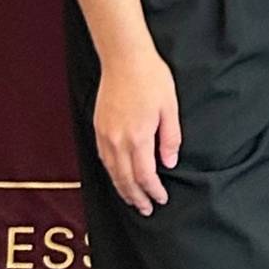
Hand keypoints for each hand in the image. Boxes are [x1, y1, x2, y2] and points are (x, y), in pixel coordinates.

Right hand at [95, 43, 181, 212]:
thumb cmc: (151, 78)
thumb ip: (170, 137)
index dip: (153, 191)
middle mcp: (118, 141)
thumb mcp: (170, 106)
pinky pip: (103, 159)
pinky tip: (118, 176)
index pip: (145, 176)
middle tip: (146, 209)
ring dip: (122, 189)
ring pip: (112, 172)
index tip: (161, 199)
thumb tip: (169, 162)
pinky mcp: (98, 128)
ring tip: (132, 199)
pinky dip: (111, 173)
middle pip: (125, 180)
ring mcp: (105, 135)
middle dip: (136, 197)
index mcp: (138, 137)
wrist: (124, 59)